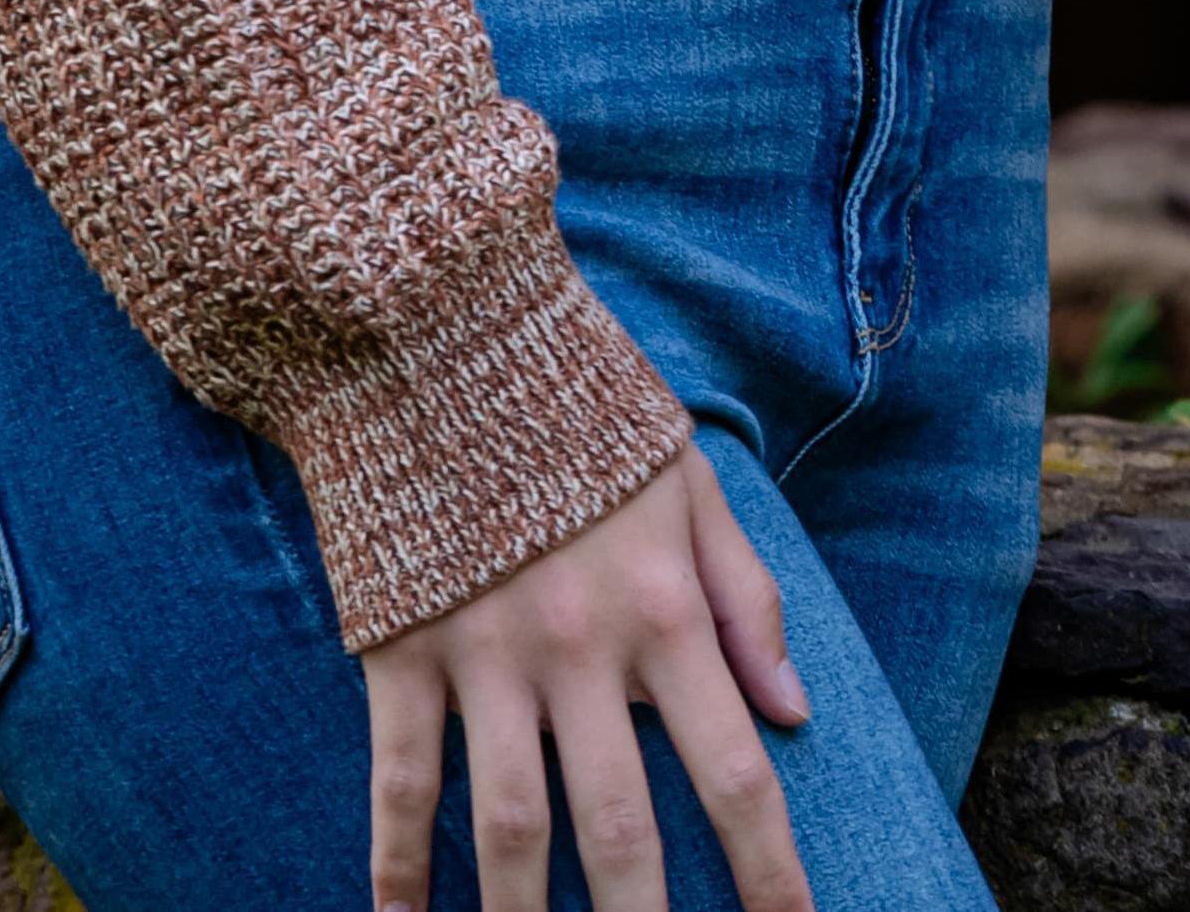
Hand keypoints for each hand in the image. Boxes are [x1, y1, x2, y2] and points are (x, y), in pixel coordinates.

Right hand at [361, 443, 811, 911]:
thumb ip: (747, 597)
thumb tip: (792, 710)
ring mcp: (484, 654)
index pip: (733, 768)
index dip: (767, 869)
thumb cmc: (584, 408)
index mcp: (664, 607)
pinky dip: (398, 866)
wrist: (447, 332)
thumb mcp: (688, 481)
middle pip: (620, 826)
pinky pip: (401, 781)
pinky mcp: (400, 650)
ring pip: (509, 826)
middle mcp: (581, 646)